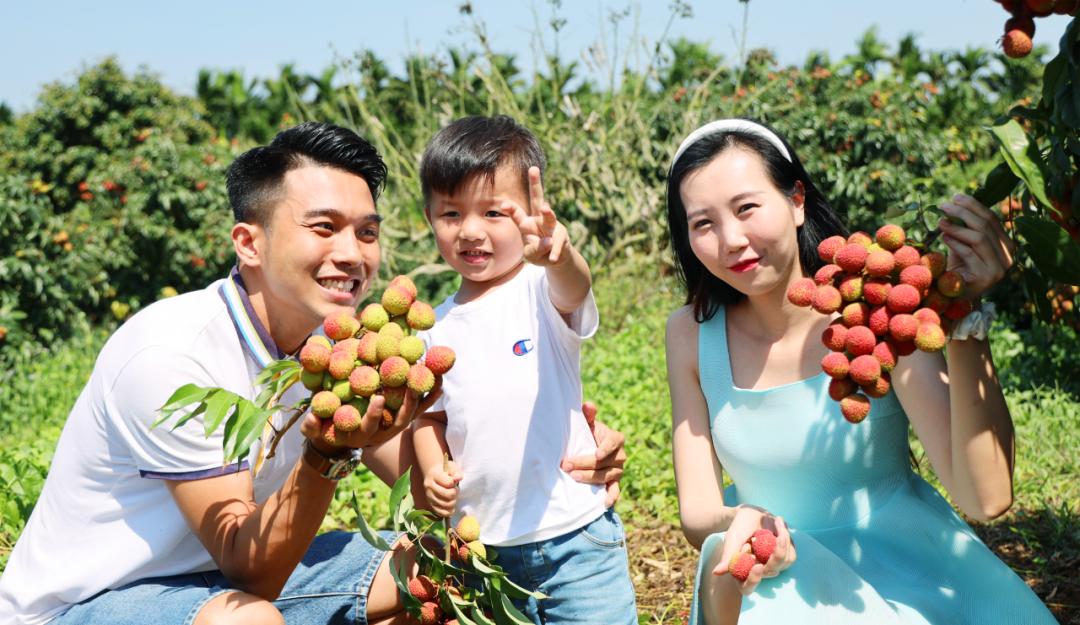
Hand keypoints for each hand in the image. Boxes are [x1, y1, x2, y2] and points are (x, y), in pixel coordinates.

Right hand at [300, 378, 443, 451]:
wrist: (339, 439)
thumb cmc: (324, 430)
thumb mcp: (314, 430)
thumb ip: (311, 426)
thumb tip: (310, 420)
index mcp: (361, 435)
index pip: (369, 427)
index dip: (374, 415)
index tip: (378, 398)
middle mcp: (381, 433)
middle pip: (399, 421)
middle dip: (407, 404)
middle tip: (412, 384)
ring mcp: (393, 426)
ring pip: (413, 413)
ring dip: (424, 396)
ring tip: (435, 377)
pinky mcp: (400, 418)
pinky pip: (418, 407)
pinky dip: (429, 395)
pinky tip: (440, 380)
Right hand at [424, 459, 461, 517]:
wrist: (433, 475)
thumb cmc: (445, 471)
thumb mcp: (451, 467)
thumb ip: (456, 472)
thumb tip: (459, 478)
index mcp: (434, 475)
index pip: (449, 483)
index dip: (455, 484)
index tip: (454, 482)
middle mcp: (429, 487)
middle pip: (448, 495)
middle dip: (455, 493)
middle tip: (455, 490)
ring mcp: (429, 497)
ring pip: (446, 504)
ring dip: (453, 502)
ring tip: (453, 497)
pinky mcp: (430, 505)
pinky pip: (440, 513)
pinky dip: (448, 512)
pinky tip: (451, 507)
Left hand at [508, 166, 571, 265]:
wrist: (556, 258)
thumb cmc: (538, 252)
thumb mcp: (531, 255)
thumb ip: (536, 249)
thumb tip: (549, 241)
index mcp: (527, 223)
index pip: (517, 214)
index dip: (511, 209)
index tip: (504, 204)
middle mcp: (539, 220)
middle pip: (537, 199)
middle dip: (535, 184)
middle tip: (533, 169)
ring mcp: (552, 227)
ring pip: (550, 218)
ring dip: (547, 213)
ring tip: (546, 209)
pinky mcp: (562, 237)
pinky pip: (556, 245)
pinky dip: (554, 252)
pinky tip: (552, 258)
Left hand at [561, 401, 625, 506]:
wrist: (588, 450)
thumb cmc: (587, 435)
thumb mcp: (587, 424)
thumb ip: (588, 415)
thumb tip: (588, 405)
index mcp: (616, 438)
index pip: (615, 441)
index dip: (606, 447)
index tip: (596, 454)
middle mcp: (620, 455)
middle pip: (605, 461)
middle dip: (586, 463)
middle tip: (568, 465)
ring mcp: (618, 470)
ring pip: (608, 476)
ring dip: (591, 478)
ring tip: (575, 477)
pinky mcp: (614, 483)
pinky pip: (616, 490)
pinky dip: (612, 497)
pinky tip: (604, 503)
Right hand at [712, 506, 795, 594]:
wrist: (751, 513)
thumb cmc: (739, 528)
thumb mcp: (732, 540)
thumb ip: (728, 556)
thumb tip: (716, 572)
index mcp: (743, 573)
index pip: (747, 587)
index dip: (753, 580)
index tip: (756, 566)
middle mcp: (759, 572)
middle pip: (769, 572)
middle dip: (775, 555)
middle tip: (778, 537)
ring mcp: (774, 566)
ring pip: (784, 562)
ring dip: (782, 541)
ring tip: (774, 521)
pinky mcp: (786, 556)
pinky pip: (791, 552)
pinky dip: (786, 535)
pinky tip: (778, 523)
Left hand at [938, 194, 1015, 299]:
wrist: (955, 298)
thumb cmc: (959, 268)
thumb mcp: (964, 244)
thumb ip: (966, 228)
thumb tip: (957, 202)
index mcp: (1007, 245)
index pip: (992, 219)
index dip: (973, 206)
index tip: (955, 197)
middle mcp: (1008, 256)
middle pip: (985, 226)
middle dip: (963, 212)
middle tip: (944, 206)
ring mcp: (999, 268)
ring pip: (979, 238)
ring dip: (957, 227)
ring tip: (940, 222)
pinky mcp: (986, 277)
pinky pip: (969, 253)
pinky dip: (955, 242)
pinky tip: (943, 236)